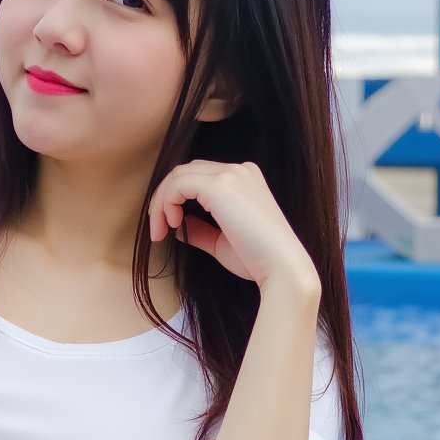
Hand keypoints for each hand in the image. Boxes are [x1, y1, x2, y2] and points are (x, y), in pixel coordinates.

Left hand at [149, 159, 319, 292]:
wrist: (281, 268)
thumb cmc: (257, 260)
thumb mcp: (222, 242)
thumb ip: (201, 230)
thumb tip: (177, 226)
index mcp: (245, 178)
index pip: (199, 176)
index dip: (176, 197)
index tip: (167, 227)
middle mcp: (239, 170)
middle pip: (186, 171)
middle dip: (164, 198)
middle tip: (157, 230)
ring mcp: (231, 175)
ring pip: (179, 175)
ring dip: (161, 202)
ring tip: (159, 230)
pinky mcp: (221, 186)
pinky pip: (178, 184)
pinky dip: (165, 202)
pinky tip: (169, 224)